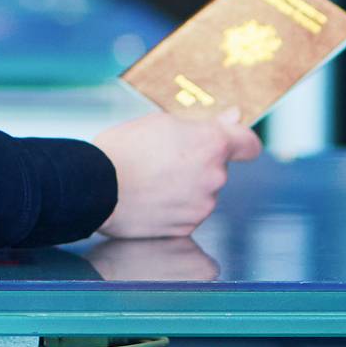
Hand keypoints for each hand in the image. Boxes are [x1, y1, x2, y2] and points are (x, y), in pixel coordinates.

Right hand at [88, 107, 261, 238]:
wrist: (96, 188)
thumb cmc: (125, 148)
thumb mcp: (161, 122)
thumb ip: (204, 125)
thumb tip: (234, 119)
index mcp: (211, 144)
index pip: (249, 144)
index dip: (241, 141)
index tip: (233, 140)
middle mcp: (214, 177)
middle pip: (218, 167)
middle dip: (199, 162)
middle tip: (166, 156)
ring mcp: (202, 205)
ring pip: (203, 190)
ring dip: (187, 184)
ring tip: (152, 178)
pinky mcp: (187, 227)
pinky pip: (189, 212)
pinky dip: (175, 206)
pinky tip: (151, 197)